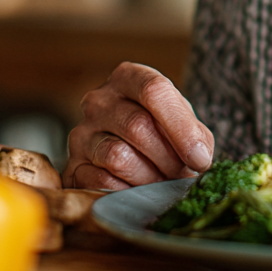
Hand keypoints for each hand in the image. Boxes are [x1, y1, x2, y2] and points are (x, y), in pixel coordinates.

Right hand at [64, 62, 214, 189]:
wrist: (134, 155)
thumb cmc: (164, 135)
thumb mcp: (186, 126)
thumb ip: (196, 138)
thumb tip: (199, 159)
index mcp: (128, 78)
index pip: (154, 90)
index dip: (181, 128)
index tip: (200, 158)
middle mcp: (98, 100)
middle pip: (138, 126)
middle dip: (168, 159)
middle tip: (182, 175)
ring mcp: (81, 133)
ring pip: (117, 157)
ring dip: (149, 178)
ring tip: (161, 182)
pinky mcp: (72, 166)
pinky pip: (101, 183)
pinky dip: (127, 193)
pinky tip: (138, 190)